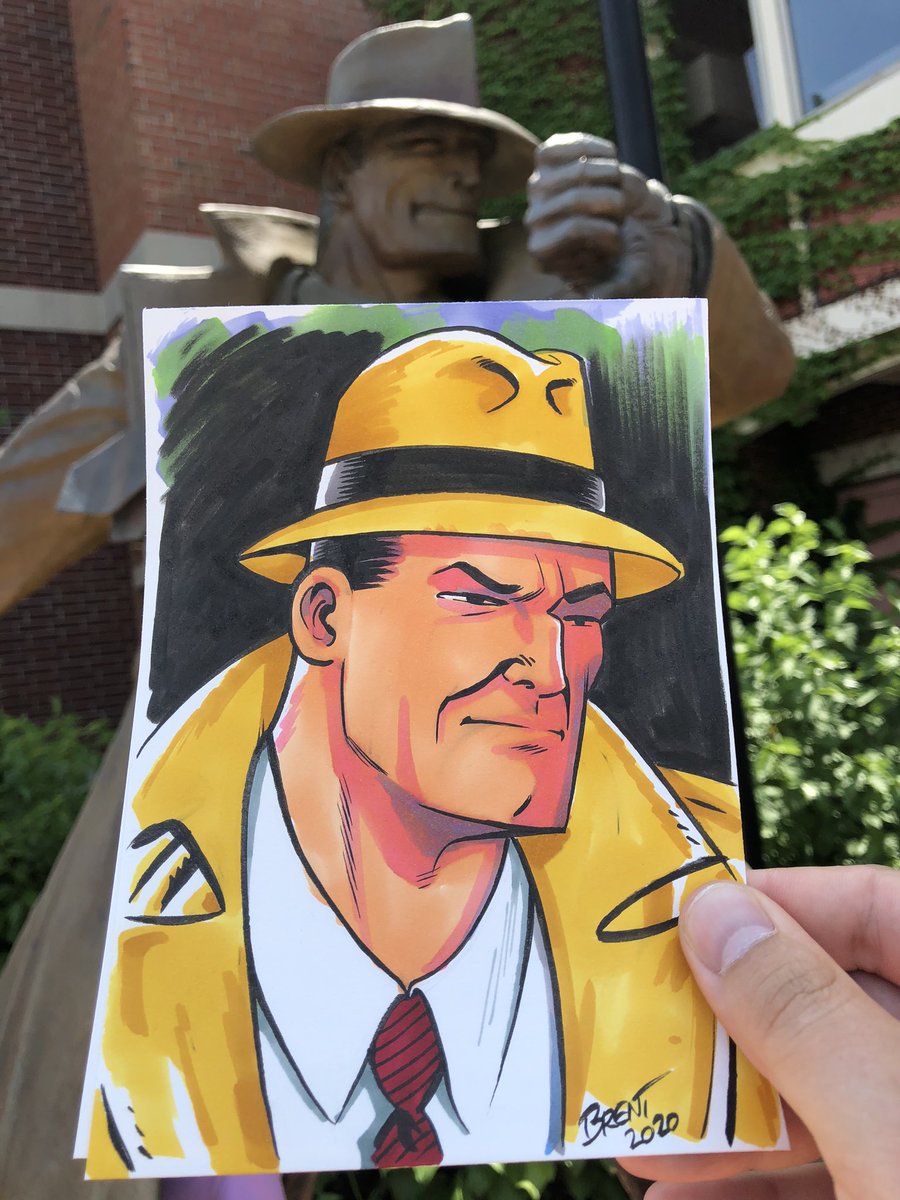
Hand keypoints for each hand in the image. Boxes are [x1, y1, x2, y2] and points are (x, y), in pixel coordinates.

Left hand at [525, 133, 692, 297]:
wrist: (623, 229)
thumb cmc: (623, 259)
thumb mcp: (626, 279)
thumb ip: (614, 291)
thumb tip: (597, 299)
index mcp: (544, 254)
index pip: (575, 228)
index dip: (607, 231)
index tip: (619, 240)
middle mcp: (534, 222)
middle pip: (576, 197)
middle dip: (613, 203)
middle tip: (622, 214)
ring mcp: (537, 189)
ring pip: (577, 169)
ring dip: (611, 176)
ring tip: (617, 191)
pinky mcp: (545, 160)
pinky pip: (566, 144)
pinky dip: (595, 147)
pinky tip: (611, 156)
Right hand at [620, 866, 899, 1198]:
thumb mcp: (887, 1135)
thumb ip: (805, 1019)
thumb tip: (714, 914)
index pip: (882, 908)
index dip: (787, 899)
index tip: (686, 917)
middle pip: (837, 1005)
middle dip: (731, 1023)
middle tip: (644, 1027)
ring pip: (826, 1098)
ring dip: (729, 1117)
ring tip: (648, 1141)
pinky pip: (833, 1178)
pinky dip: (757, 1185)